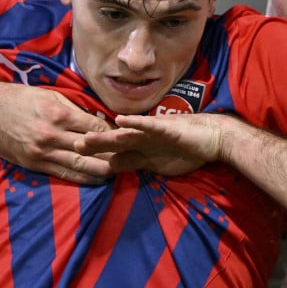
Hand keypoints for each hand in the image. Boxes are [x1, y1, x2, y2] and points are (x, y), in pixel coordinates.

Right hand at [0, 80, 117, 183]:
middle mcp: (53, 135)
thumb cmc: (20, 98)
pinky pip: (63, 174)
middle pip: (92, 150)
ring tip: (119, 174)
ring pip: (80, 166)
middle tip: (131, 160)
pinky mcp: (34, 164)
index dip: (114, 135)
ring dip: (102, 171)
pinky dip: (82, 178)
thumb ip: (74, 108)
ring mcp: (43, 152)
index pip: (96, 128)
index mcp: (59, 113)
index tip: (128, 139)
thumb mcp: (50, 94)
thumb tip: (99, 120)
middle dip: (113, 156)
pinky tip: (96, 180)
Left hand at [76, 113, 228, 175]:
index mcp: (140, 145)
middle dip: (94, 144)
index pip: (114, 151)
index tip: (74, 158)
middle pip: (114, 141)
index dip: (96, 155)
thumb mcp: (155, 163)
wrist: (214, 138)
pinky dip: (135, 124)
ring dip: (106, 135)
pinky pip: (149, 125)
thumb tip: (110, 166)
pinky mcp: (167, 128)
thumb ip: (133, 163)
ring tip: (87, 137)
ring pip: (126, 133)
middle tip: (72, 146)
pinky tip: (120, 121)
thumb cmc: (186, 149)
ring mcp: (154, 131)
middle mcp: (143, 136)